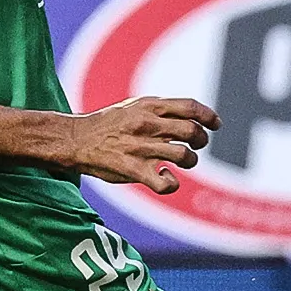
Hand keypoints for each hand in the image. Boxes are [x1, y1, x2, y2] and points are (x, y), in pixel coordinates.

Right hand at [60, 95, 217, 194]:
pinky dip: (172, 184)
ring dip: (190, 161)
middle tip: (196, 145)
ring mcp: (141, 148)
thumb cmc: (106, 125)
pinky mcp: (133, 170)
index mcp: (149, 107)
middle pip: (192, 131)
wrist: (75, 139)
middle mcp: (148, 125)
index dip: (208, 116)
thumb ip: (159, 110)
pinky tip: (166, 178)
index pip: (190, 107)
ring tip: (183, 162)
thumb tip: (188, 116)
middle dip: (201, 140)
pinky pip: (165, 182)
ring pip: (184, 156)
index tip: (216, 124)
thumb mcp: (133, 106)